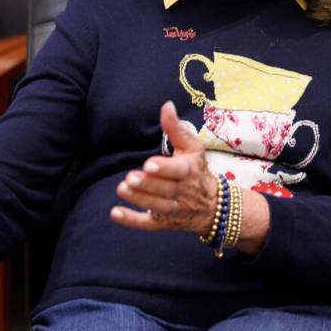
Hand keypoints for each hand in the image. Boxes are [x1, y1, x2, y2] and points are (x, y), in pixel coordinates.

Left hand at [110, 101, 217, 235]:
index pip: (178, 171)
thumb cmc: (198, 169)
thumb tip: (166, 105)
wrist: (214, 206)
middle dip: (148, 185)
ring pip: (158, 207)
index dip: (164, 169)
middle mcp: (184, 192)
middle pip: (165, 190)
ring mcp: (175, 210)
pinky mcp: (165, 223)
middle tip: (130, 177)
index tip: (148, 164)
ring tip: (122, 189)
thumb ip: (176, 128)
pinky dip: (132, 221)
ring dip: (139, 200)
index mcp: (190, 171)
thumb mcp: (191, 147)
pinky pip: (149, 224)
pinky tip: (115, 213)